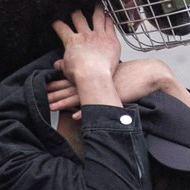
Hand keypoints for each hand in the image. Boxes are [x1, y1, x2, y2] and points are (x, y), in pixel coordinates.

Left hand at [46, 59, 184, 117]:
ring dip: (63, 103)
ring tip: (50, 107)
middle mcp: (95, 82)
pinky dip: (85, 112)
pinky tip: (75, 117)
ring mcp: (101, 90)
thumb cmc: (131, 74)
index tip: (44, 88)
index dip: (57, 85)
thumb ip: (99, 75)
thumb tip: (90, 75)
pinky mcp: (110, 98)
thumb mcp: (112, 72)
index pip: (71, 81)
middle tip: (41, 97)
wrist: (148, 74)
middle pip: (70, 88)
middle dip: (54, 94)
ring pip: (78, 97)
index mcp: (95, 75)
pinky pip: (95, 107)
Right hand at [52, 9, 122, 89]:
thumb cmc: (81, 74)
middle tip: (76, 8)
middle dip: (76, 11)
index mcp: (72, 41)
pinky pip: (110, 25)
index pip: (62, 28)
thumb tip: (57, 64)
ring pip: (97, 16)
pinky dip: (108, 19)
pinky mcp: (110, 38)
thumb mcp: (67, 69)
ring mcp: (98, 35)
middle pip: (79, 17)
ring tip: (97, 4)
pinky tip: (109, 16)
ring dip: (97, 9)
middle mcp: (85, 35)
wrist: (94, 76)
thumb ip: (62, 64)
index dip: (57, 24)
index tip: (56, 22)